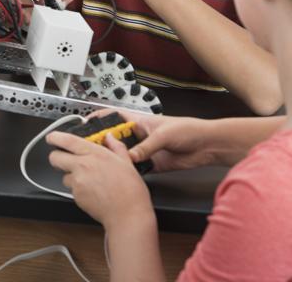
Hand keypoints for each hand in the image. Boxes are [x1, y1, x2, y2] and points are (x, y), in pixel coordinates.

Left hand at [47, 131, 153, 228]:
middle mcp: (82, 165)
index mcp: (94, 154)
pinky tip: (92, 192)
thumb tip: (110, 137)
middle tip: (65, 160)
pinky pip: (71, 189)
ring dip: (70, 176)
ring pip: (63, 175)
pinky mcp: (75, 196)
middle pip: (54, 157)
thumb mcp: (127, 163)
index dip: (55, 137)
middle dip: (57, 157)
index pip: (66, 140)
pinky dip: (78, 190)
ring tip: (88, 181)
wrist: (127, 215)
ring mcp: (77, 181)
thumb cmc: (130, 190)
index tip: (52, 137)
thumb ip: (116, 147)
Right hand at [100, 111, 215, 172]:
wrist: (207, 146)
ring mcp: (145, 151)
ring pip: (124, 155)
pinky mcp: (153, 165)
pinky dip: (130, 172)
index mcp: (139, 122)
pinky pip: (136, 169)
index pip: (114, 117)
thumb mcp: (163, 134)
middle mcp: (140, 136)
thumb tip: (130, 157)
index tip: (85, 124)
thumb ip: (146, 147)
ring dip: (116, 159)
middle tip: (91, 150)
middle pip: (115, 139)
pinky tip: (123, 175)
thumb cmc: (189, 130)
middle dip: (103, 143)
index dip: (99, 119)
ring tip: (104, 164)